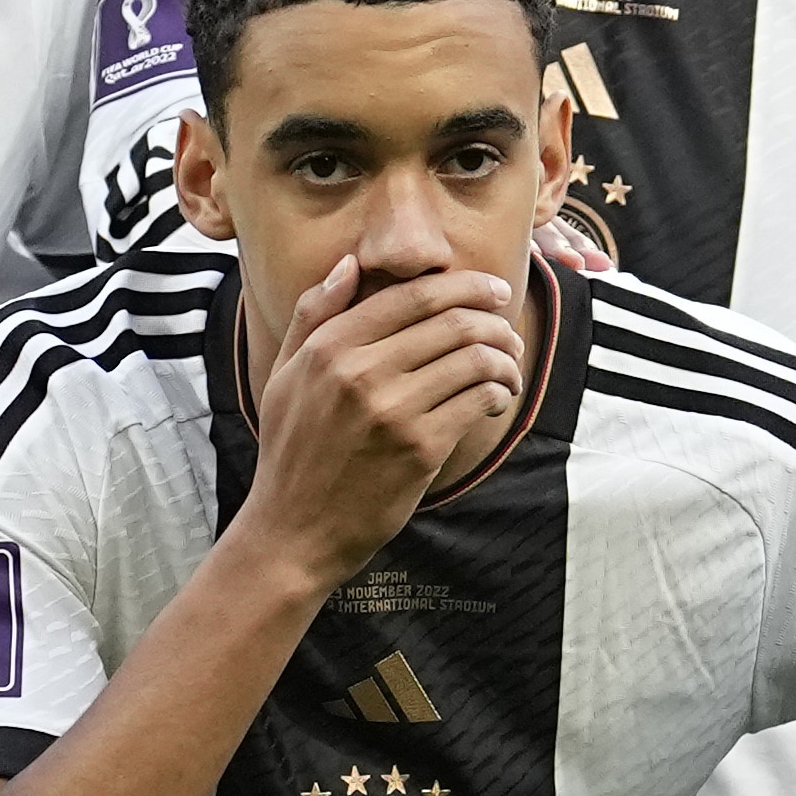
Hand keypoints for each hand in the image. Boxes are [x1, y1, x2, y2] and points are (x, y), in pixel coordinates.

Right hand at [241, 254, 527, 583]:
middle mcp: (360, 372)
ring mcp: (392, 411)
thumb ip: (314, 315)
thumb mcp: (285, 376)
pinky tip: (494, 399)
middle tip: (509, 332)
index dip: (466, 285)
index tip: (492, 290)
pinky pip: (477, 400)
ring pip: (475, 358)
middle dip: (495, 319)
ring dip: (505, 358)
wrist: (294, 531)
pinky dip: (497, 392)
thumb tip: (349, 264)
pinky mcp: (419, 448)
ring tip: (509, 368)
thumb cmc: (291, 453)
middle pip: (454, 321)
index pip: (413, 295)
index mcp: (329, 348)